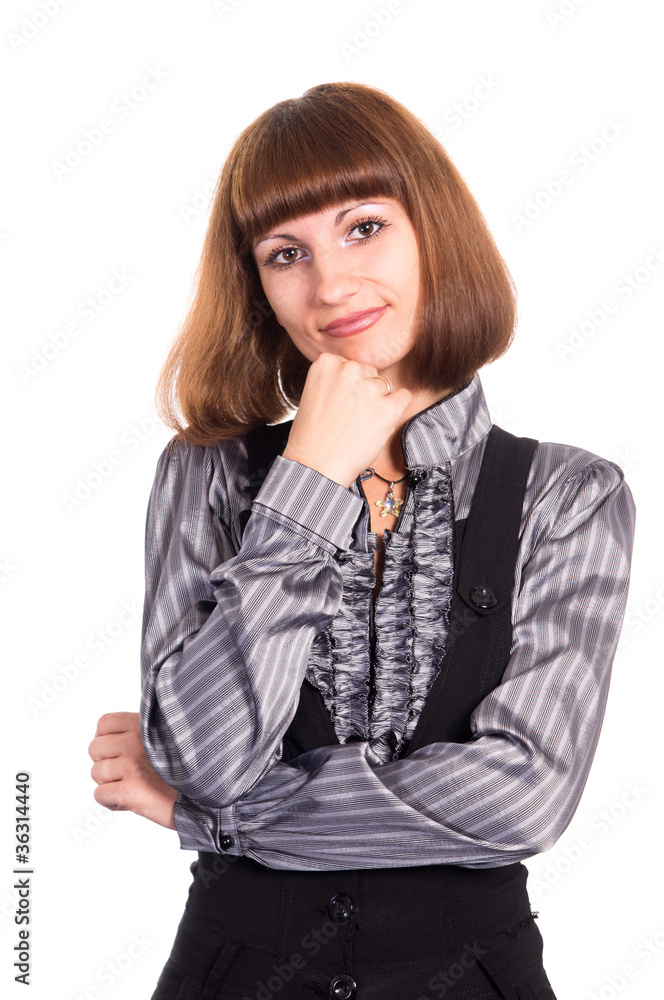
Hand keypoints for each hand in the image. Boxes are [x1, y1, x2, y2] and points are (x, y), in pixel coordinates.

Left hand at [88, 711, 177, 830]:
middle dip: (106, 763)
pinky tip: (130, 801)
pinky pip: (99, 795)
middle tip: (125, 773)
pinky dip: (112, 802)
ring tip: (132, 787)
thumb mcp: (169, 738)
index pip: (104, 723)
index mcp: (145, 725)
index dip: (106, 739)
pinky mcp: (131, 790)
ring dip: (110, 784)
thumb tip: (115, 738)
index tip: (117, 752)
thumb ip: (145, 733)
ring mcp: (132, 765)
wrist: (206, 800)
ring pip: (96, 773)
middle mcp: (137, 741)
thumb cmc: (189, 771)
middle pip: (95, 748)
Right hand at [282, 352, 411, 487]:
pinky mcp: (388, 408)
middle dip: (364, 392)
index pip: (350, 366)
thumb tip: (361, 376)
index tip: (339, 404)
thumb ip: (335, 379)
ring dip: (378, 403)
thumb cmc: (312, 436)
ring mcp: (370, 389)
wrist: (315, 466)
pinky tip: (381, 423)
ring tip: (359, 425)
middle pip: (369, 373)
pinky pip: (404, 397)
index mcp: (327, 363)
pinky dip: (397, 409)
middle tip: (349, 417)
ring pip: (385, 386)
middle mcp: (349, 370)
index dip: (348, 387)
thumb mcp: (314, 394)